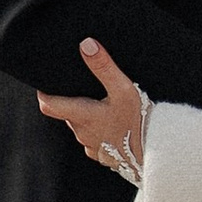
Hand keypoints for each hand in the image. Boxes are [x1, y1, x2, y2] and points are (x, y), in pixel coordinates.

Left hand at [39, 38, 149, 183]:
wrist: (157, 154)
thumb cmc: (139, 124)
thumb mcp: (123, 89)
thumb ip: (103, 67)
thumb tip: (86, 45)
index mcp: (82, 116)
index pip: (49, 105)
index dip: (44, 93)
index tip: (45, 84)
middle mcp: (83, 133)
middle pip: (68, 114)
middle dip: (75, 102)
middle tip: (87, 90)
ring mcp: (93, 147)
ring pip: (83, 128)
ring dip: (90, 118)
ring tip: (106, 107)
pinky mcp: (105, 156)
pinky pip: (96, 141)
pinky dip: (102, 132)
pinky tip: (117, 126)